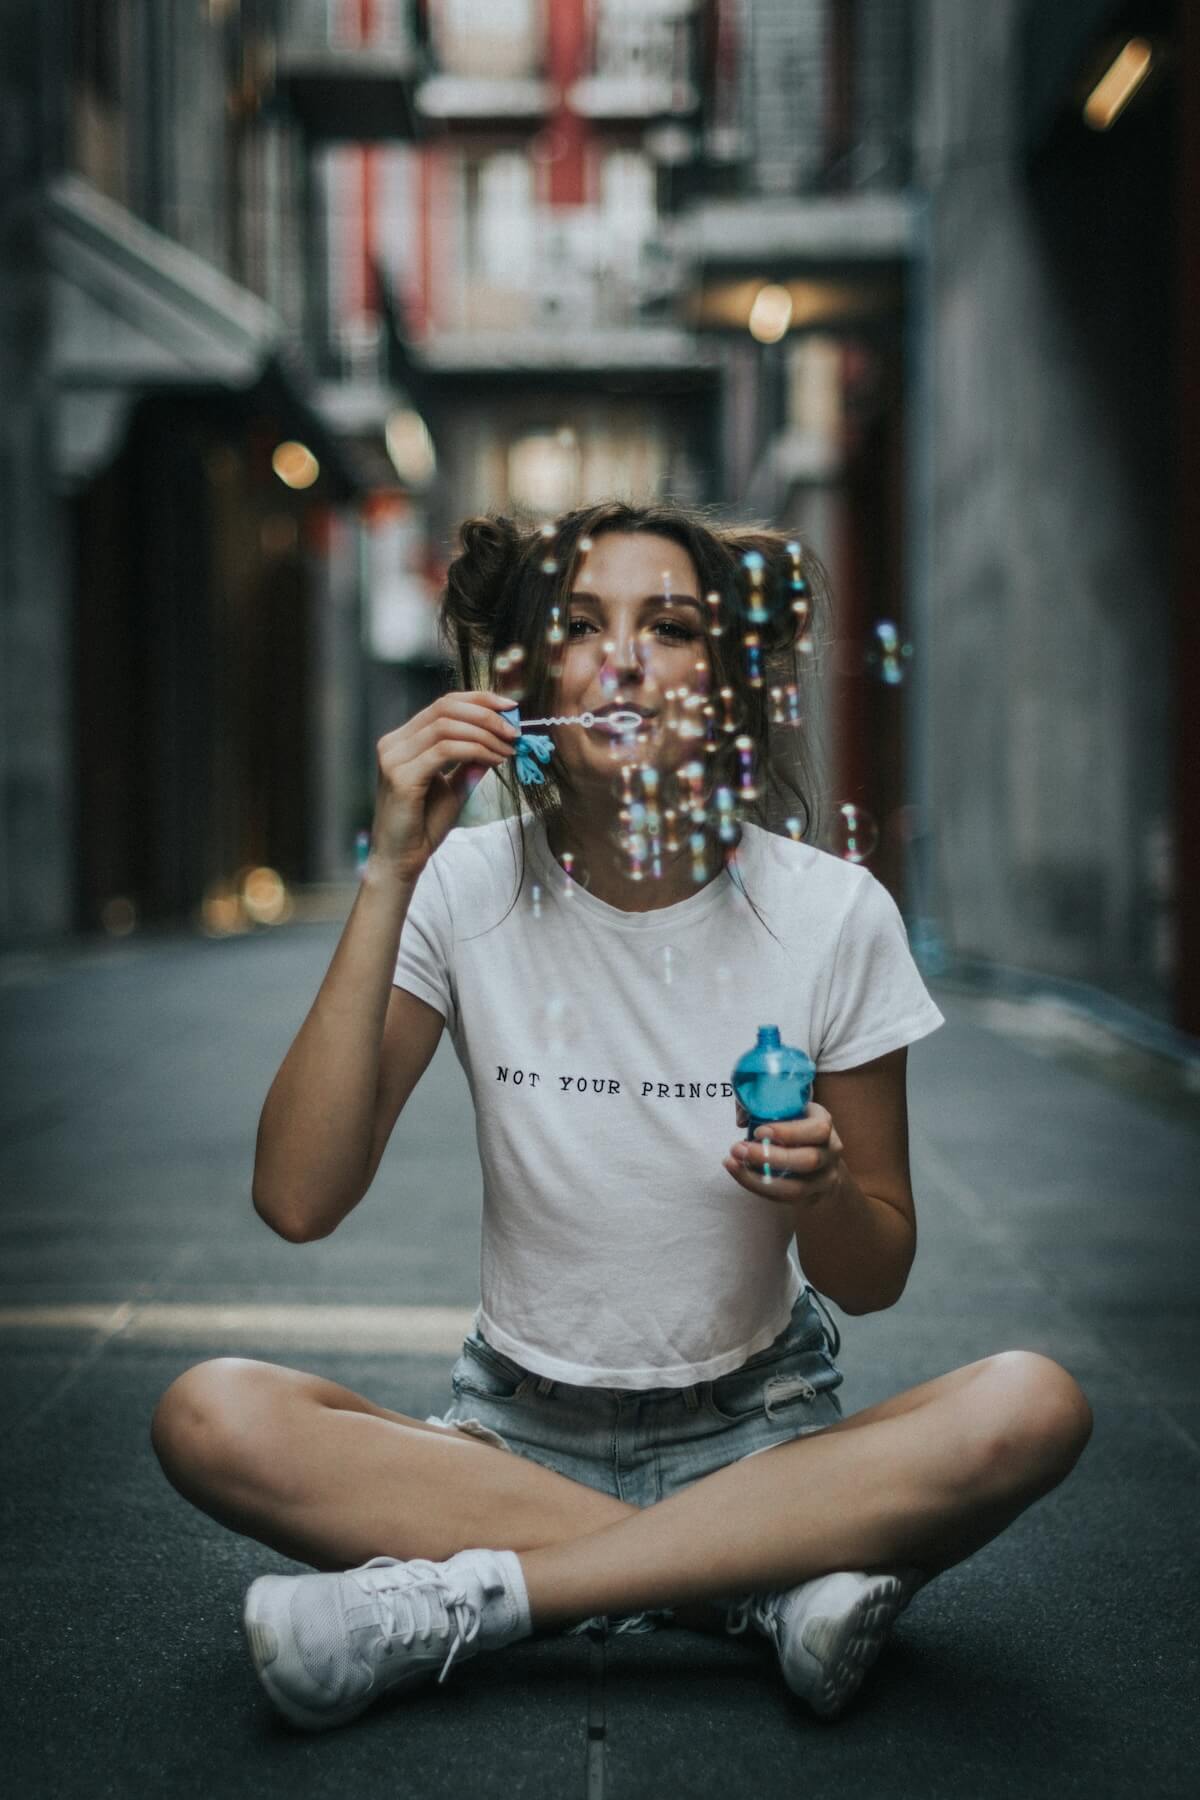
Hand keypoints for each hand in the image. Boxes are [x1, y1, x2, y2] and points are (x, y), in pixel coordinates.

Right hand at [369, 691, 520, 883]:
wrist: (401, 859)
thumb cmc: (424, 825)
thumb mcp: (454, 787)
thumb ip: (470, 761)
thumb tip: (498, 740)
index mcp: (403, 740)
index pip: (443, 704)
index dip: (479, 700)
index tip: (510, 707)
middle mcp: (394, 743)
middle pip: (445, 708)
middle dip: (486, 714)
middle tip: (514, 730)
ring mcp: (394, 758)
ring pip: (447, 726)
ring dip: (485, 734)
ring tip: (508, 749)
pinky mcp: (401, 776)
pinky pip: (445, 750)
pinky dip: (476, 751)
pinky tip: (495, 761)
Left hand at [722, 1099, 843, 1206]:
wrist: (819, 1155)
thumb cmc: (793, 1124)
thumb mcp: (787, 1109)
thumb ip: (765, 1105)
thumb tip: (742, 1117)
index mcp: (824, 1123)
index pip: (817, 1130)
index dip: (788, 1132)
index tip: (758, 1131)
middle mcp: (830, 1152)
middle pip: (808, 1160)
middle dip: (770, 1157)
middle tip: (738, 1149)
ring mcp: (824, 1178)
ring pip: (797, 1187)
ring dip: (759, 1178)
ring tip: (733, 1163)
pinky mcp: (811, 1197)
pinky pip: (784, 1199)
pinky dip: (758, 1187)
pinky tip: (740, 1174)